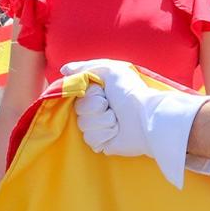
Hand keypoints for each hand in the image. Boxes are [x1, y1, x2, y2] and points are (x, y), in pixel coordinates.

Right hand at [60, 60, 208, 188]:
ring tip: (117, 120)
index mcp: (97, 92)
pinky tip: (116, 131)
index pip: (75, 93)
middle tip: (111, 105)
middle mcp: (96, 109)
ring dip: (102, 120)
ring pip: (83, 125)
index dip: (87, 93)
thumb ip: (84, 67)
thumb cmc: (131, 91)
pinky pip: (90, 139)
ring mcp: (98, 126)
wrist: (146, 118)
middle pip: (78, 110)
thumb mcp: (109, 69)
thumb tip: (63, 70)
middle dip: (95, 106)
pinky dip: (105, 134)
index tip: (100, 91)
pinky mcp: (102, 143)